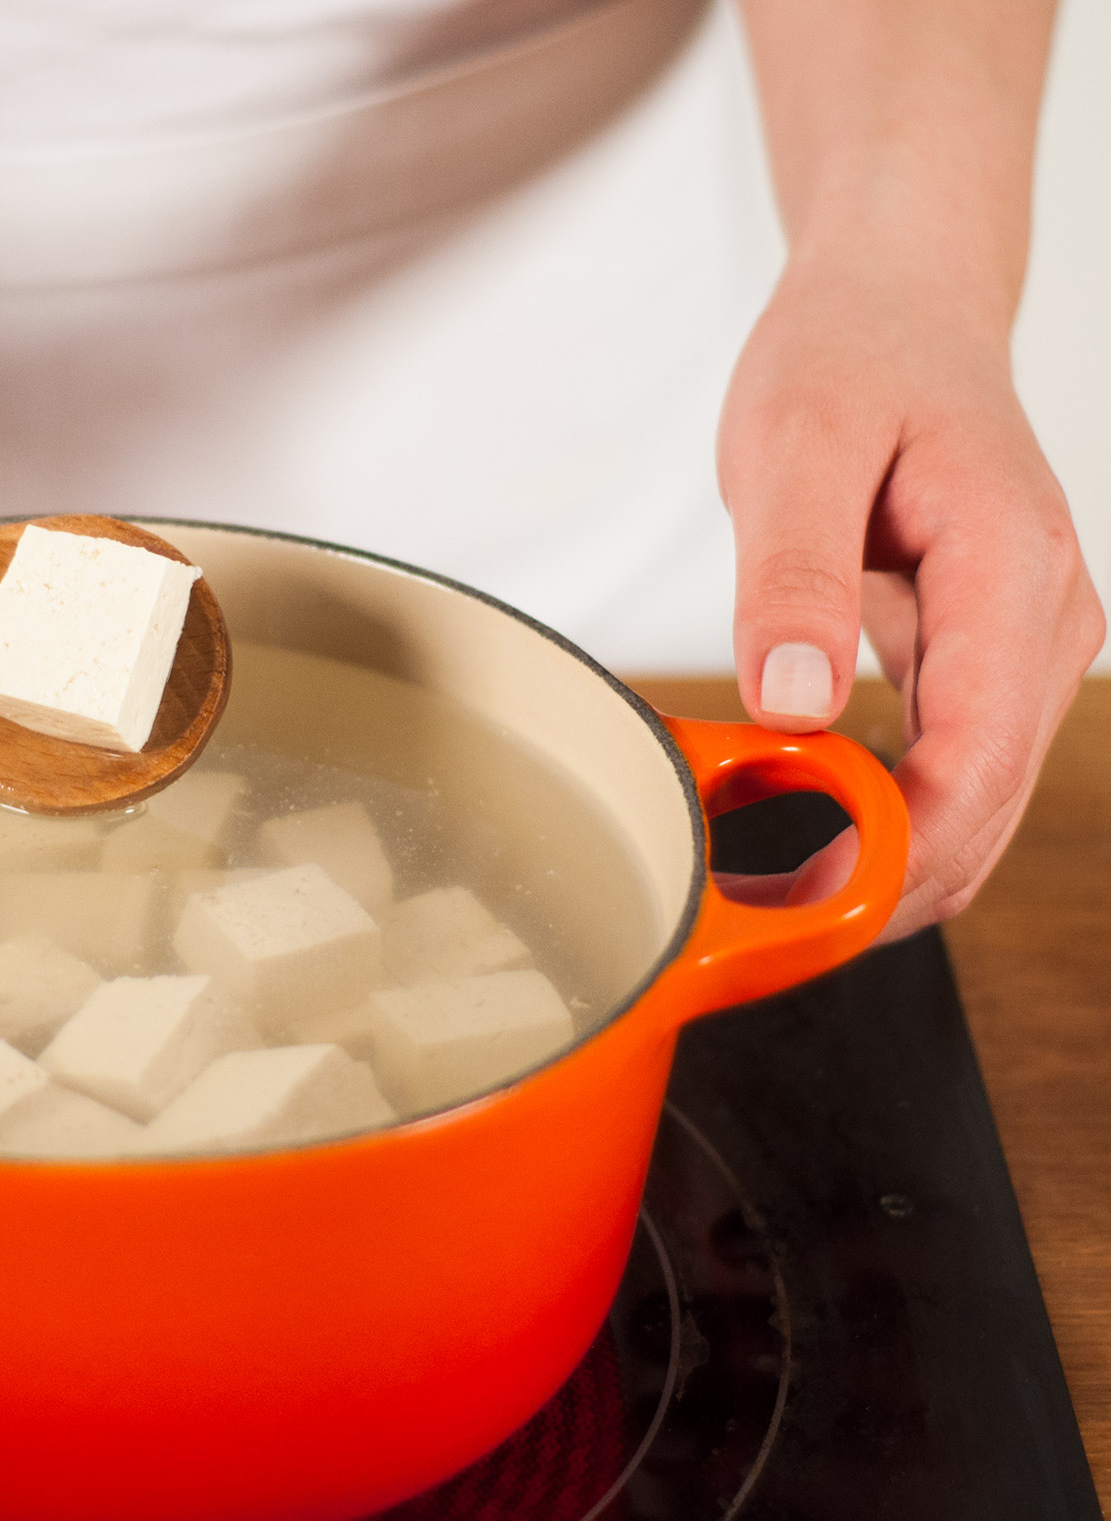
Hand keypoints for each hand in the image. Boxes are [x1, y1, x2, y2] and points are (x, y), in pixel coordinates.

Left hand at [717, 247, 1103, 938]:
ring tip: (764, 897)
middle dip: (883, 881)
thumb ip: (794, 578)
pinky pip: (955, 769)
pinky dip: (891, 818)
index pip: (975, 760)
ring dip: (886, 861)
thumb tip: (796, 704)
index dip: (893, 852)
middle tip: (754, 929)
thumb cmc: (848, 360)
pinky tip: (806, 835)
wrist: (898, 311)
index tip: (798, 906)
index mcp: (1011, 568)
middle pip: (986, 807)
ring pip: (978, 805)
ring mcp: (1028, 646)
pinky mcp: (991, 658)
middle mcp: (1045, 619)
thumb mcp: (793, 446)